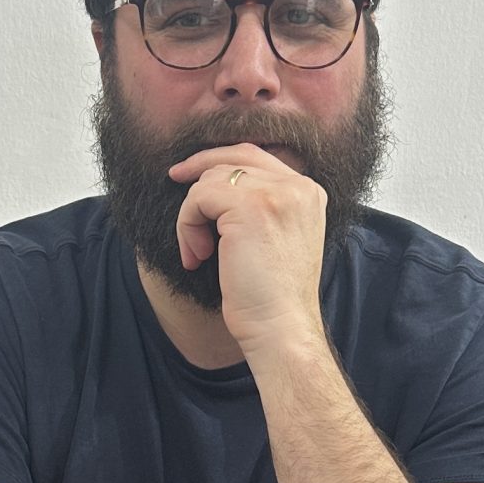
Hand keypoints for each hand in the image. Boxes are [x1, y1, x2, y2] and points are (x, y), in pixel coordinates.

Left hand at [166, 142, 329, 361]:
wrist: (281, 327)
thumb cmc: (273, 296)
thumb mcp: (277, 238)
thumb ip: (263, 205)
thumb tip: (217, 182)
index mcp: (309, 192)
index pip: (258, 155)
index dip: (220, 159)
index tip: (191, 175)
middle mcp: (298, 187)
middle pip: (235, 156)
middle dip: (199, 167)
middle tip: (174, 178)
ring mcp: (276, 194)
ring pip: (212, 179)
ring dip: (192, 215)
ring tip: (198, 252)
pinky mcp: (250, 207)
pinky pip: (198, 198)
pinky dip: (187, 225)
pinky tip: (197, 256)